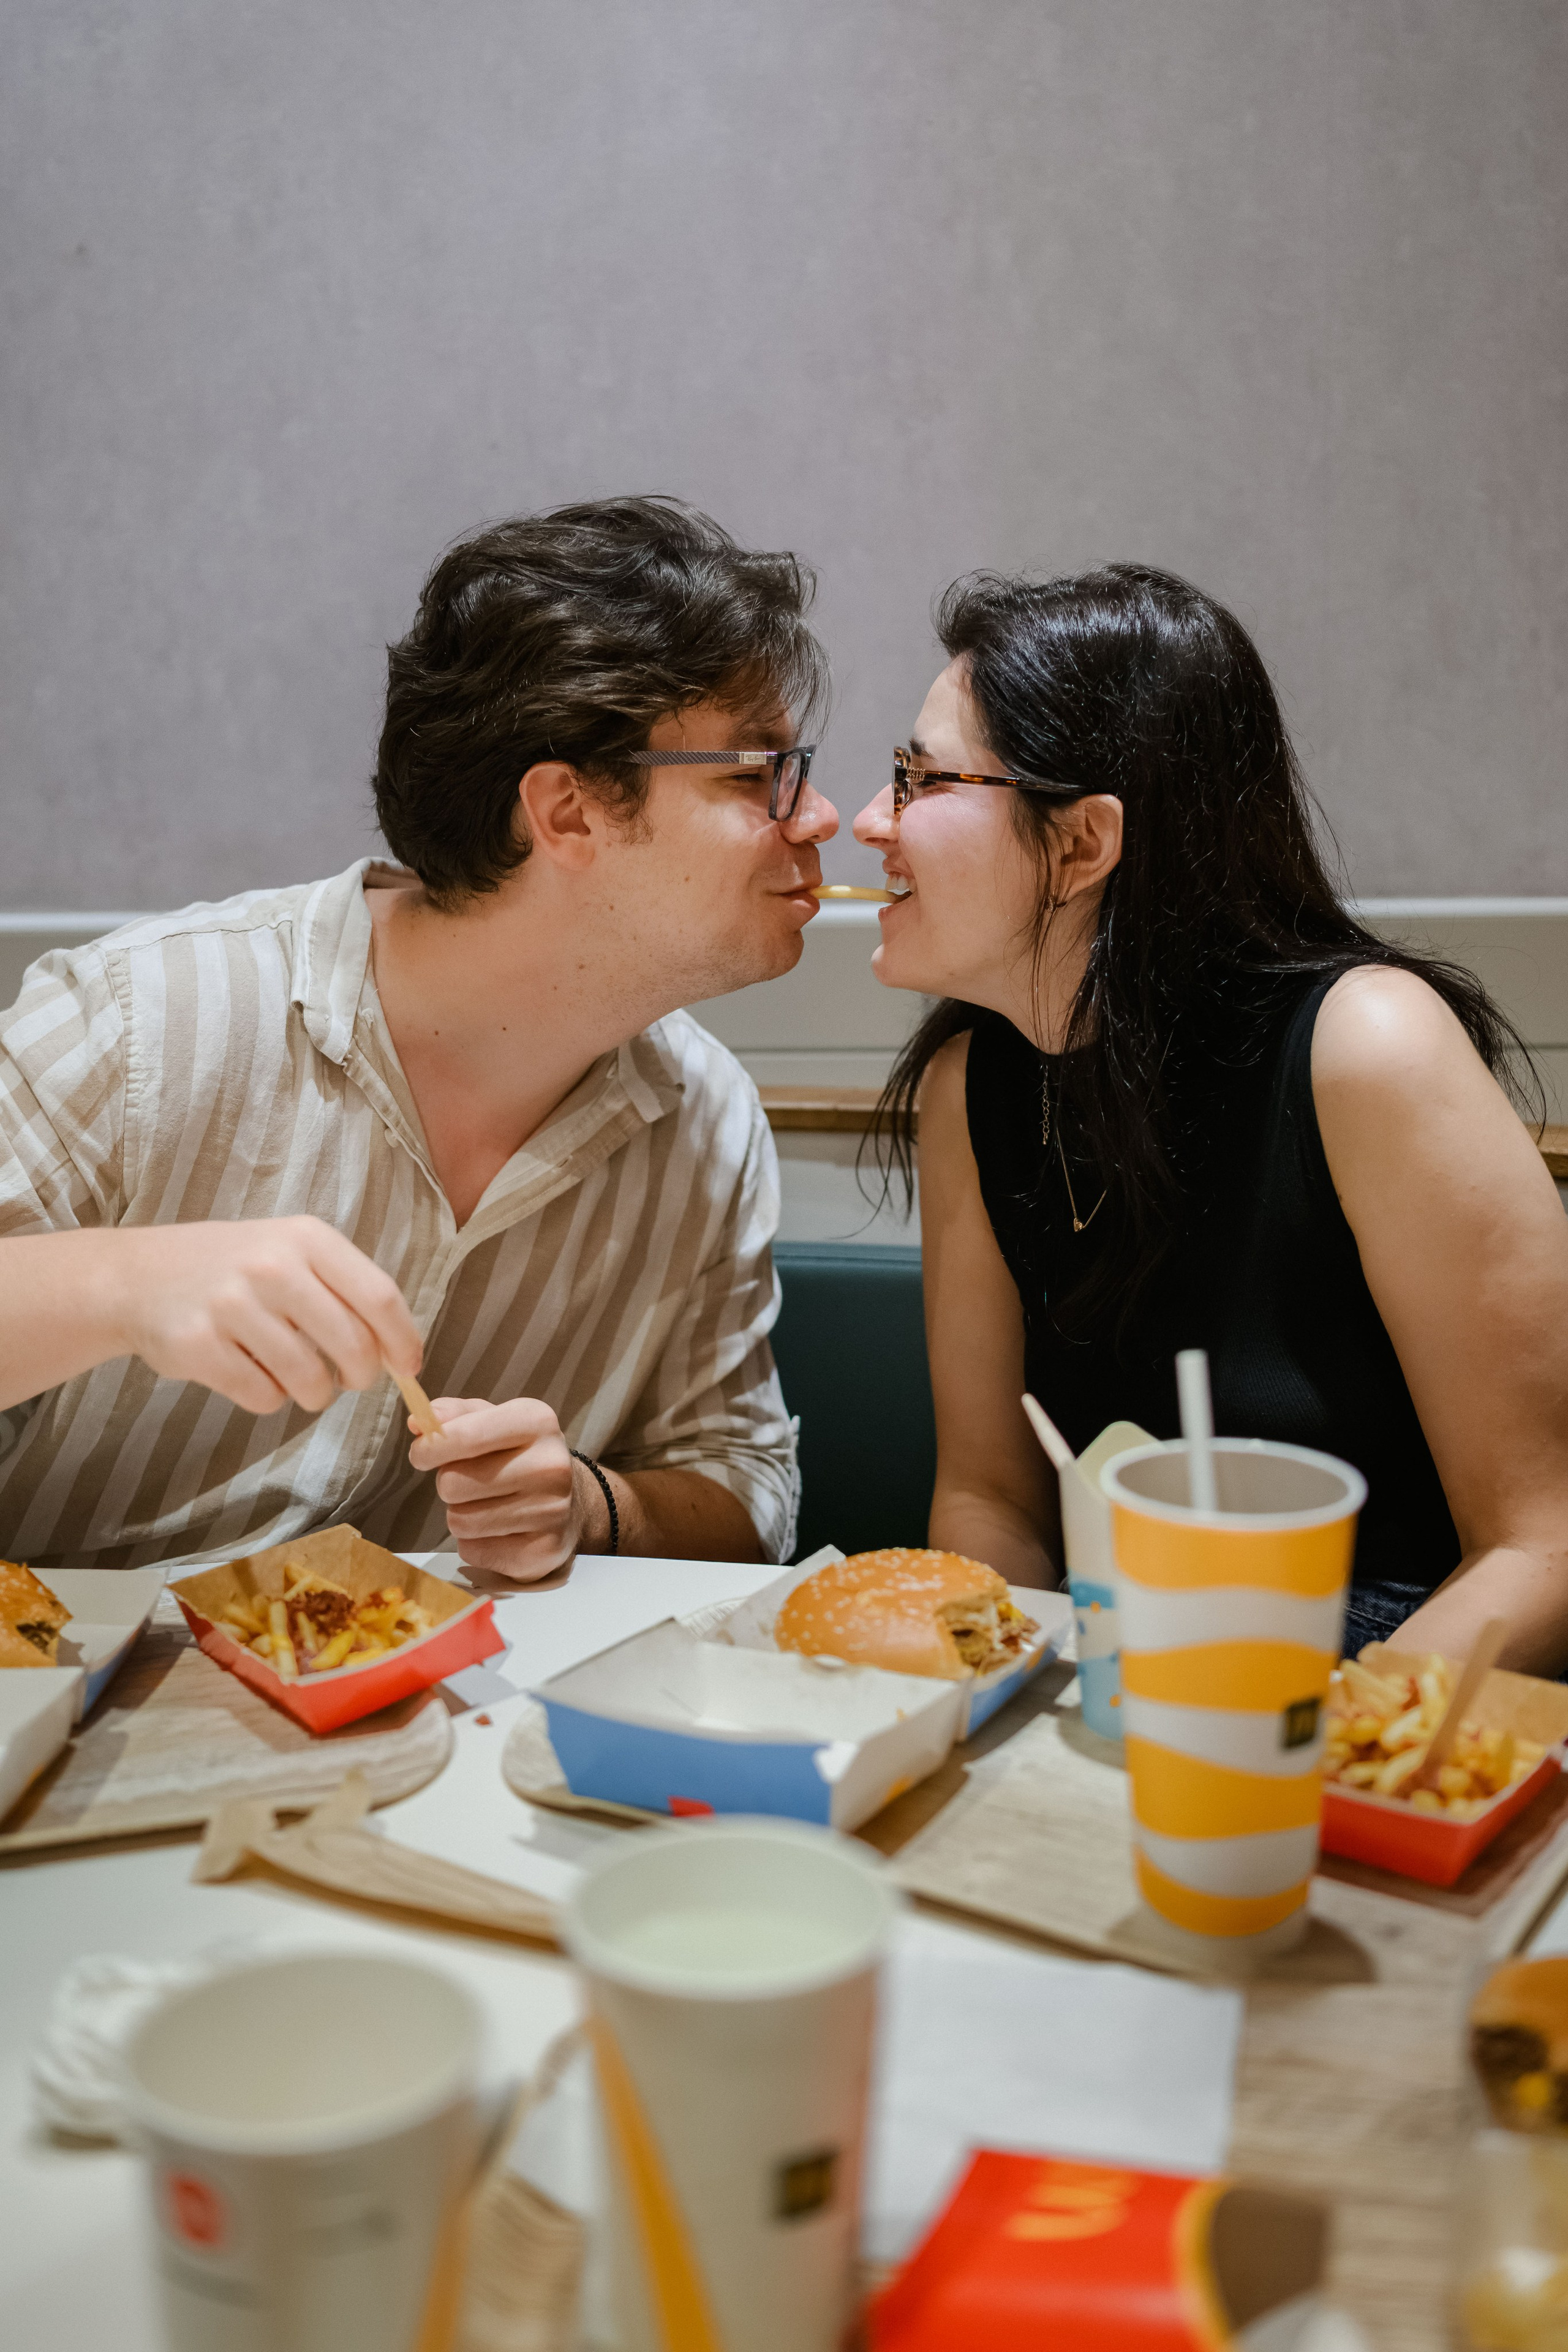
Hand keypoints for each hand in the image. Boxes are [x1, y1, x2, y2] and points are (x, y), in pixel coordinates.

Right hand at [108, 1216, 421, 1414]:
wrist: (137, 1275)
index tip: (408, 1367)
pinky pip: (263, 1396)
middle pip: (353, 1346)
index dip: (403, 1340)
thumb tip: (399, 1352)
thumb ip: (344, 1290)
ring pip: (310, 1380)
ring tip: (297, 1376)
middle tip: (349, 1380)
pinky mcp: (199, 1347)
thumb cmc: (233, 1267)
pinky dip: (267, 1397)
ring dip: (314, 1393)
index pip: (380, 1297)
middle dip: (361, 1376)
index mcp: (307, 1239)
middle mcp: (272, 1267)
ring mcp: (232, 1306)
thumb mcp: (291, 1252)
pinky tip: (251, 1372)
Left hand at [409, 1396, 583, 1582]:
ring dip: (462, 1515)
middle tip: (470, 1483)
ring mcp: (551, 1512)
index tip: (421, 1454)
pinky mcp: (543, 1552)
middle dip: (449, 1485)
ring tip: (487, 1506)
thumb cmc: (520, 1455)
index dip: (430, 1448)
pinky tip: (499, 1532)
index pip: (465, 1436)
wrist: (573, 1500)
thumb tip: (418, 1422)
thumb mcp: (494, 1421)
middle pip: (452, 1484)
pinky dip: (475, 1544)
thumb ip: (454, 1416)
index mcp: (537, 1422)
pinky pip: (474, 1551)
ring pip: (460, 1521)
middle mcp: (550, 1465)